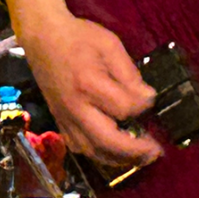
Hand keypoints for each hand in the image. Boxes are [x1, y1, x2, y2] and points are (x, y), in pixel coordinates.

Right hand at [21, 15, 160, 167]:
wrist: (43, 38)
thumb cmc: (79, 38)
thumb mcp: (110, 46)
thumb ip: (129, 74)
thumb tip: (147, 99)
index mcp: (89, 84)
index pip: (124, 108)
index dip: (143, 107)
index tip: (152, 100)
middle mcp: (76, 108)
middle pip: (107, 141)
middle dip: (135, 152)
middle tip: (156, 152)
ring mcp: (65, 118)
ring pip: (92, 151)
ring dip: (119, 159)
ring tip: (141, 157)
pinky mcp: (60, 122)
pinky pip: (80, 148)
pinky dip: (100, 155)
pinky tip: (115, 151)